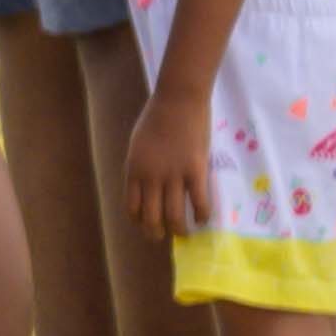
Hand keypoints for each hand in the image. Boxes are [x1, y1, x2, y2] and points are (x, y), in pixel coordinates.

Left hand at [121, 95, 217, 246]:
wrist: (178, 98)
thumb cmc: (157, 116)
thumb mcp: (137, 144)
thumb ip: (141, 166)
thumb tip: (146, 187)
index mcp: (134, 169)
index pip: (132, 207)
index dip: (139, 222)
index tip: (146, 226)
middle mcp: (151, 177)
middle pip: (152, 218)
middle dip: (157, 233)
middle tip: (165, 237)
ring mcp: (174, 174)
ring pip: (175, 216)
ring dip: (180, 230)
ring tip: (185, 233)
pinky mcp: (196, 170)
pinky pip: (200, 202)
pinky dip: (202, 215)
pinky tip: (203, 218)